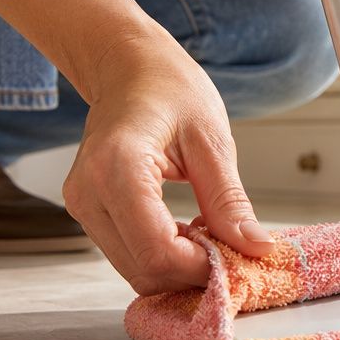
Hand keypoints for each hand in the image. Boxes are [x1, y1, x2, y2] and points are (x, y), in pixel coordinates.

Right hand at [61, 36, 274, 294]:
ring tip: (212, 236)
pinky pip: (128, 254)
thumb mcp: (212, 141)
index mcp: (118, 167)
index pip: (157, 251)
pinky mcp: (88, 212)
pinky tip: (189, 232)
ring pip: (134, 270)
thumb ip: (230, 201)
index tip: (238, 258)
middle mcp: (89, 192)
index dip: (201, 267)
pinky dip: (164, 256)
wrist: (128, 68)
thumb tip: (257, 247)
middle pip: (144, 269)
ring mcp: (83, 205)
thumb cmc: (168, 88)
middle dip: (192, 272)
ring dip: (179, 267)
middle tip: (232, 250)